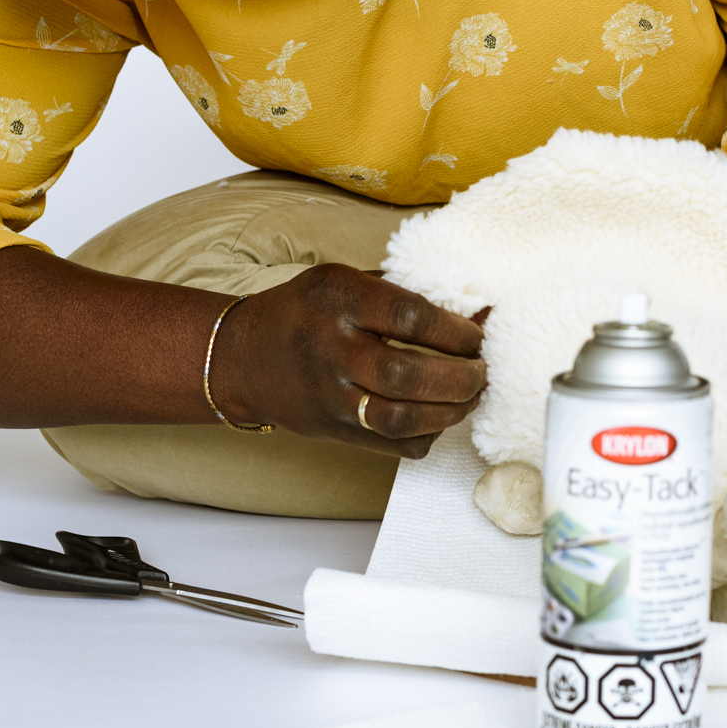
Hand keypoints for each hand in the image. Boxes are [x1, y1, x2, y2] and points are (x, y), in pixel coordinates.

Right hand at [212, 263, 487, 457]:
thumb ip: (404, 292)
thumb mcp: (345, 280)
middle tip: (482, 371)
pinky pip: (393, 446)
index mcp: (338, 299)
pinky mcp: (334, 431)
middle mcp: (331, 349)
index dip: (455, 331)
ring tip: (472, 395)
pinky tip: (441, 416)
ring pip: (401, 418)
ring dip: (451, 411)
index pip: (409, 317)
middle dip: (460, 377)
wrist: (243, 357)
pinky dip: (428, 435)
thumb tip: (477, 311)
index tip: (477, 334)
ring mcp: (330, 397)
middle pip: (407, 374)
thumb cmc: (307, 310)